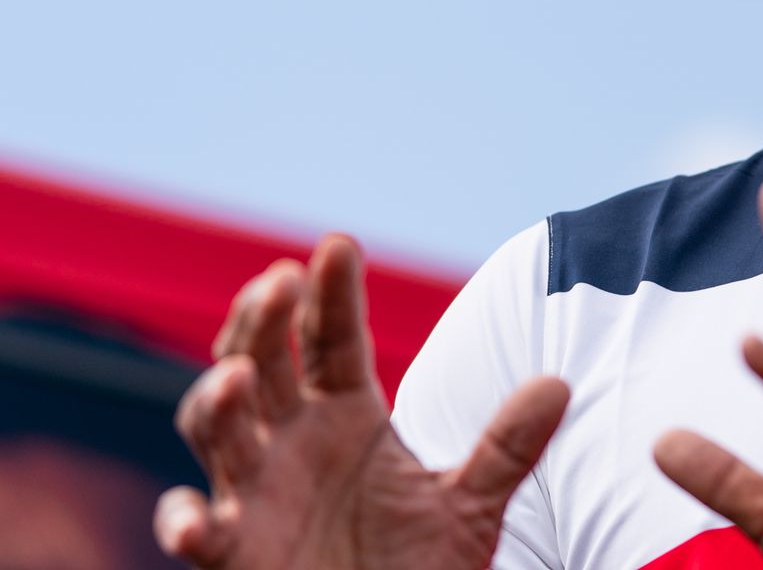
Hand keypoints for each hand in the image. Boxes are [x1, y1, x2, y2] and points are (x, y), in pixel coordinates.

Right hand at [154, 235, 569, 568]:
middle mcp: (291, 441)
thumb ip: (507, 446)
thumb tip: (559, 385)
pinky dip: (185, 524)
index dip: (331, 293)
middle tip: (282, 280)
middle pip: (263, 362)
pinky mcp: (234, 552)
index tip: (338, 244)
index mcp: (346, 414)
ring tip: (239, 375)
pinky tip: (193, 518)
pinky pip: (197, 534)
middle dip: (265, 321)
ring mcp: (254, 492)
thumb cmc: (418, 563)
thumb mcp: (471, 503)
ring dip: (217, 403)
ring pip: (216, 432)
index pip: (332, 338)